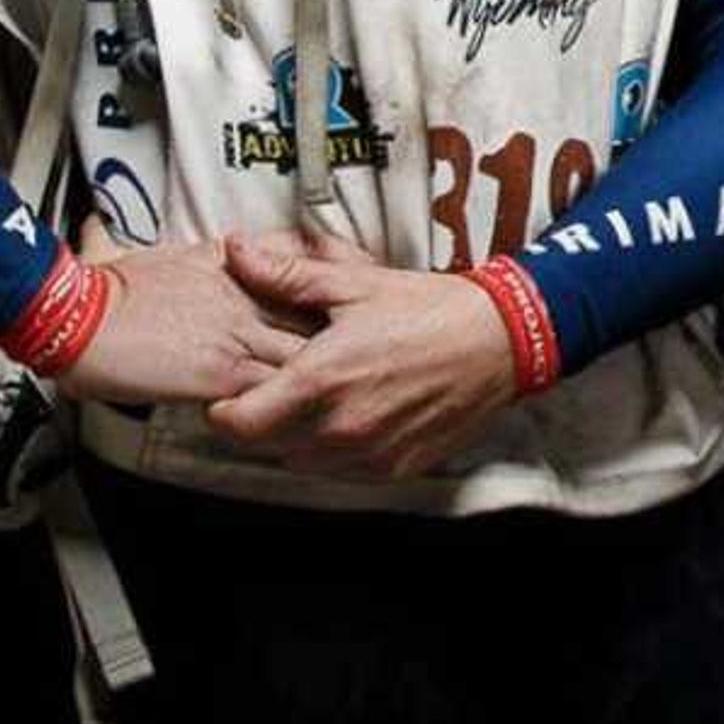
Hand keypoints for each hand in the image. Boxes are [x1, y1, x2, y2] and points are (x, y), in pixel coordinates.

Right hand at [57, 236, 318, 408]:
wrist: (77, 318)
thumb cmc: (98, 290)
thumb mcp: (131, 251)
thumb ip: (136, 246)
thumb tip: (103, 228)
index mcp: (228, 264)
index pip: (296, 271)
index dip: (322, 292)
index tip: (337, 306)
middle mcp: (244, 293)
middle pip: (317, 311)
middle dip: (340, 336)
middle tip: (357, 356)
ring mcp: (239, 332)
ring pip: (308, 353)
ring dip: (324, 376)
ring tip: (340, 397)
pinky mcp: (225, 372)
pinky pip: (278, 393)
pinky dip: (294, 409)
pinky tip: (305, 422)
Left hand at [202, 234, 520, 478]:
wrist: (500, 340)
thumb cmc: (429, 308)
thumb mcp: (354, 284)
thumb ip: (287, 275)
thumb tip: (236, 251)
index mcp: (320, 379)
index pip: (236, 423)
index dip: (224, 408)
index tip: (232, 390)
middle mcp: (340, 427)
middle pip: (264, 445)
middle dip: (261, 419)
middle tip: (279, 385)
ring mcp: (368, 454)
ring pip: (300, 462)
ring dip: (296, 437)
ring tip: (318, 398)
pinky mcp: (394, 470)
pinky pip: (341, 472)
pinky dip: (334, 451)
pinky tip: (352, 414)